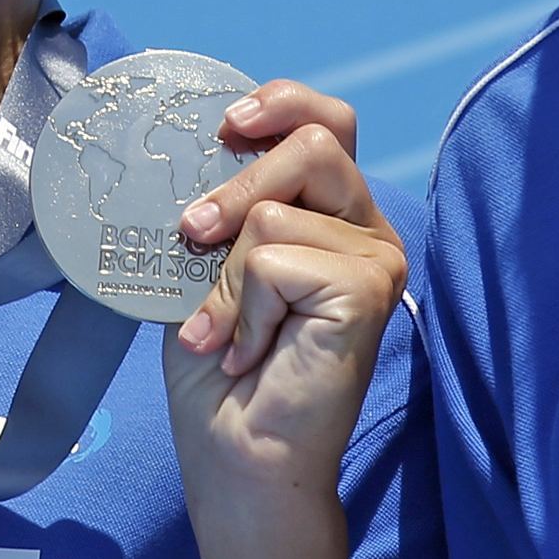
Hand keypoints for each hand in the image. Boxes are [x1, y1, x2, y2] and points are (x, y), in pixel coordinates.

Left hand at [164, 81, 405, 513]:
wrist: (237, 456)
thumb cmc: (220, 368)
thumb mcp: (204, 268)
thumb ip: (215, 210)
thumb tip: (183, 156)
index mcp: (331, 213)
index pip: (326, 120)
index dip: (279, 103)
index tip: (224, 126)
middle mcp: (364, 229)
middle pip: (313, 139)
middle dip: (234, 183)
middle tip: (191, 234)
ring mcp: (375, 258)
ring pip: (275, 207)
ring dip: (226, 275)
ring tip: (223, 331)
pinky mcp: (367, 290)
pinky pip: (275, 260)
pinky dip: (244, 309)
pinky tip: (252, 352)